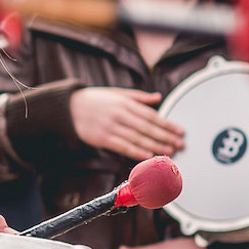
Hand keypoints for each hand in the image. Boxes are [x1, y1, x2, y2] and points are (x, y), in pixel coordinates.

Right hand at [70, 87, 184, 160]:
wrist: (68, 107)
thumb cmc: (95, 100)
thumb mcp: (116, 93)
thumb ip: (138, 97)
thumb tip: (157, 98)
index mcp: (124, 103)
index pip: (151, 115)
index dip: (167, 124)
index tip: (179, 131)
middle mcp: (119, 114)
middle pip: (147, 128)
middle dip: (165, 137)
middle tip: (179, 144)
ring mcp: (110, 127)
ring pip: (137, 138)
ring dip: (155, 146)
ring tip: (169, 151)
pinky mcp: (101, 138)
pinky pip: (122, 146)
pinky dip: (136, 151)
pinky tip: (148, 155)